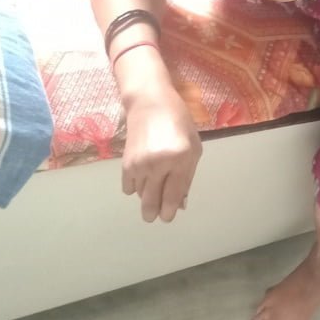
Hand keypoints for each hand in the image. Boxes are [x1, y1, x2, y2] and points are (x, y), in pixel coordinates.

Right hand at [122, 93, 201, 222]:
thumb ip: (187, 177)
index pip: (174, 195)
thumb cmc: (178, 122)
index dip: (170, 210)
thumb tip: (180, 204)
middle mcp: (159, 163)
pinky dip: (136, 187)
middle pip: (153, 202)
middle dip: (154, 214)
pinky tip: (143, 176)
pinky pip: (129, 187)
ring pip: (142, 195)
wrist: (150, 103)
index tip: (167, 217)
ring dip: (147, 196)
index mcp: (181, 158)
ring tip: (153, 182)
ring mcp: (140, 164)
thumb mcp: (193, 147)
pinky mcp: (126, 163)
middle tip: (155, 215)